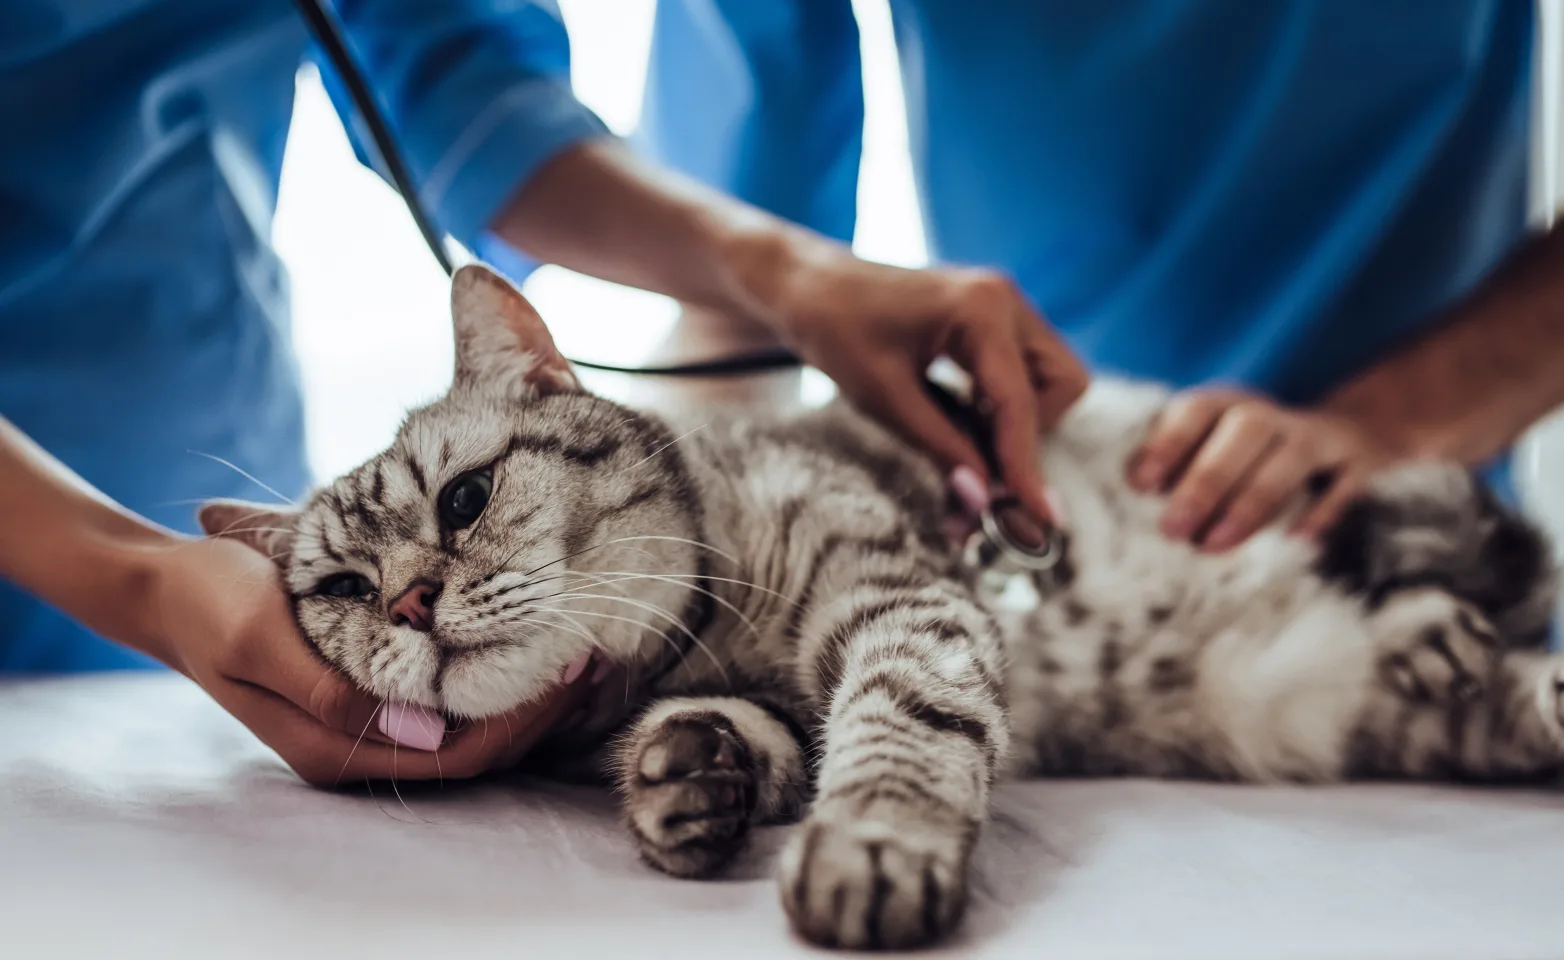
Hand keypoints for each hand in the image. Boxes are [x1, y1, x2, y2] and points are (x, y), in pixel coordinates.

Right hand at [146, 536, 591, 786]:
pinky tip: (532, 634)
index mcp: (337, 744)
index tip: (571, 666)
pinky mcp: (376, 688)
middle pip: (478, 749)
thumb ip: (335, 690)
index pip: (459, 754)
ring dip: (530, 693)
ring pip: (473, 727)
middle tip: (598, 655)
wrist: (168, 586)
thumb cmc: (213, 601)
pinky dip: (498, 672)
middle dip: (542, 710)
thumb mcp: (263, 637)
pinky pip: (454, 698)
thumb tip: (427, 730)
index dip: (522, 720)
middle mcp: (363, 744)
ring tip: (584, 646)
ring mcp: (371, 719)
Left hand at [751, 245, 1086, 525]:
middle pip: (1063, 384)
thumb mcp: (883, 397)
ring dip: (1020, 422)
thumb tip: (983, 502)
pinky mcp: (991, 320)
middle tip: (983, 464)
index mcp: (981, 308)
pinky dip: (1002, 408)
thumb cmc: (836, 330)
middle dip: (1032, 432)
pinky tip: (962, 427)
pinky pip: (1023, 372)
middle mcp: (1005, 299)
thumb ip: (941, 448)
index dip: (1026, 467)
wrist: (808, 287)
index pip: (1020, 404)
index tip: (1040, 520)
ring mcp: (1002, 305)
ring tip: (965, 446)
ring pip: (1051, 379)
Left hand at [1130, 388, 1386, 550]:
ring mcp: (1316, 435)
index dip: (1169, 443)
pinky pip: (1344, 482)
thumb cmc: (1249, 454)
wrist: (1346, 432)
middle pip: (1244, 432)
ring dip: (1252, 501)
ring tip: (1215, 544)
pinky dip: (1322, 510)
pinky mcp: (1356, 462)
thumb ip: (1173, 463)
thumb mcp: (1209, 447)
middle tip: (1173, 529)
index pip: (1197, 410)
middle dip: (1206, 481)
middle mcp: (1270, 414)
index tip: (1142, 485)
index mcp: (1226, 405)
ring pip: (1290, 456)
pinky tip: (1297, 540)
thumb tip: (1131, 484)